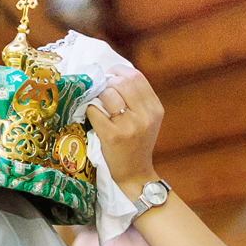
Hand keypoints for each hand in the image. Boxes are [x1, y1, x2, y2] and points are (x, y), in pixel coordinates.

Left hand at [85, 66, 164, 199]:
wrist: (135, 174)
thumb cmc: (137, 145)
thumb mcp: (147, 120)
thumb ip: (137, 99)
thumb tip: (114, 77)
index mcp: (155, 108)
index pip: (137, 77)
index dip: (119, 72)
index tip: (110, 75)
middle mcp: (145, 115)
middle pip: (122, 82)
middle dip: (107, 82)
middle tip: (100, 89)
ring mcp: (129, 125)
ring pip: (108, 95)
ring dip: (98, 96)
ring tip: (97, 103)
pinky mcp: (112, 135)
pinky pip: (95, 111)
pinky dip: (90, 110)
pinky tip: (92, 115)